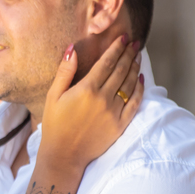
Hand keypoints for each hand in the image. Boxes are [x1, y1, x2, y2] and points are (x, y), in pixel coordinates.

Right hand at [40, 36, 143, 170]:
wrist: (64, 155)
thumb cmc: (55, 125)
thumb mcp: (53, 95)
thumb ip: (65, 71)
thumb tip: (72, 48)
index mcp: (86, 89)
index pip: (106, 63)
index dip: (116, 48)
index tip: (123, 38)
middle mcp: (103, 98)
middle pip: (120, 70)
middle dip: (128, 54)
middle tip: (135, 43)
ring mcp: (114, 112)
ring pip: (129, 84)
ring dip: (135, 68)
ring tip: (138, 56)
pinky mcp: (120, 124)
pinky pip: (135, 103)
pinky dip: (139, 90)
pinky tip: (141, 80)